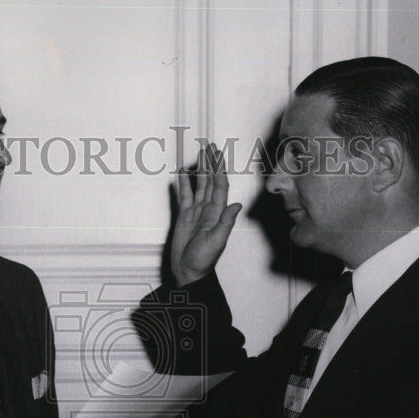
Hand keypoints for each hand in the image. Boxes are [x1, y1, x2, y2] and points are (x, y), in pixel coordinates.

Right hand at [170, 142, 242, 285]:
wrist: (188, 271)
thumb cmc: (203, 260)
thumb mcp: (216, 242)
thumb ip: (225, 223)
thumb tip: (236, 205)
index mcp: (217, 213)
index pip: (219, 186)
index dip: (219, 170)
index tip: (217, 154)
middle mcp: (208, 209)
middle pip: (210, 181)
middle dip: (211, 163)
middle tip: (210, 145)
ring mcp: (195, 212)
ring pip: (199, 185)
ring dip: (200, 170)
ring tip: (199, 154)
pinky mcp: (184, 216)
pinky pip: (184, 196)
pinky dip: (183, 184)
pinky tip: (182, 173)